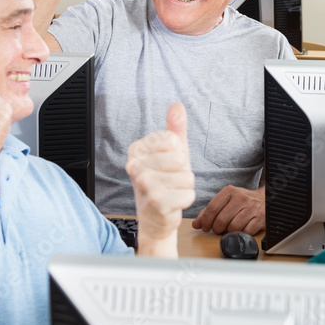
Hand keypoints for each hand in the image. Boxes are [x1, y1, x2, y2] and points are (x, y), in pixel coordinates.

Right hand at [126, 102, 195, 255]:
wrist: (155, 219)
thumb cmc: (164, 182)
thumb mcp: (171, 152)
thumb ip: (175, 128)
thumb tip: (177, 105)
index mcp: (136, 149)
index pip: (173, 140)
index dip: (178, 154)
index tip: (166, 166)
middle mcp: (135, 165)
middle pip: (181, 159)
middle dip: (183, 172)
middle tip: (170, 182)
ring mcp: (144, 184)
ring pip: (187, 177)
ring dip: (185, 187)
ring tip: (171, 192)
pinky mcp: (156, 202)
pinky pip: (188, 194)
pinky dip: (185, 200)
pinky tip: (172, 204)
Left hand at [192, 185, 264, 235]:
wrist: (265, 199)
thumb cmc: (242, 202)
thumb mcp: (225, 201)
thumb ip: (209, 211)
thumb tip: (196, 224)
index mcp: (229, 191)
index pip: (212, 208)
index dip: (206, 221)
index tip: (205, 227)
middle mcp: (241, 198)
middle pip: (221, 220)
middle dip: (216, 228)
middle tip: (217, 229)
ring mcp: (251, 208)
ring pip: (233, 227)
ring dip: (229, 232)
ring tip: (230, 228)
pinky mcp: (259, 219)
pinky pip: (246, 232)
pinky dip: (242, 233)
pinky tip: (242, 229)